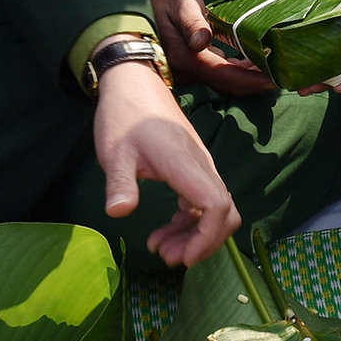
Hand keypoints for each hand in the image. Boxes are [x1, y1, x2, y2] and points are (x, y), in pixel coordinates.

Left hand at [95, 60, 240, 266]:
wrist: (134, 83)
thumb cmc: (124, 115)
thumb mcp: (114, 152)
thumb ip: (119, 183)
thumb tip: (117, 213)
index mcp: (185, 163)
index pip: (217, 205)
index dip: (207, 237)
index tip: (183, 257)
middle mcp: (201, 165)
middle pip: (225, 212)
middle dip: (203, 242)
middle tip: (167, 257)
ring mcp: (200, 166)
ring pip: (216, 209)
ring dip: (195, 235)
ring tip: (159, 249)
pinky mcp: (193, 168)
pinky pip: (203, 201)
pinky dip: (189, 222)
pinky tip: (164, 231)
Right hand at [148, 0, 274, 96]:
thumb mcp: (181, 2)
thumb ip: (193, 22)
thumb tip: (202, 41)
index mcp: (188, 57)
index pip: (226, 76)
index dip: (252, 81)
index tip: (276, 80)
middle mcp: (187, 70)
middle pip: (227, 85)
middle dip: (255, 83)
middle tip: (282, 76)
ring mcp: (187, 70)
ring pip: (222, 81)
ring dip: (247, 77)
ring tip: (272, 68)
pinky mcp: (189, 64)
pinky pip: (216, 74)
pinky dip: (236, 71)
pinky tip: (250, 63)